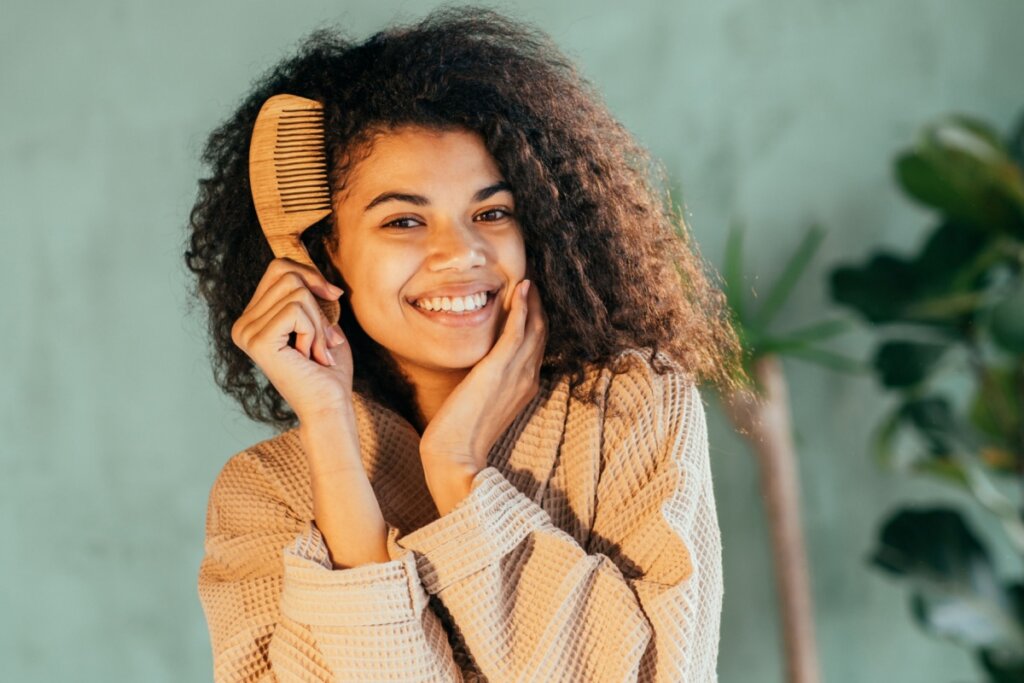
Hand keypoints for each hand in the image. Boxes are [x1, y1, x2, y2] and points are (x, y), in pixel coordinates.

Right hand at [230, 257, 352, 422]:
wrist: (329, 405)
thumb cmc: (329, 368)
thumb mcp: (320, 319)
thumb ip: (308, 292)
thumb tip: (308, 268)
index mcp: (252, 318)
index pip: (279, 268)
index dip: (312, 276)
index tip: (333, 297)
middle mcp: (242, 324)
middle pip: (287, 274)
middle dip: (318, 302)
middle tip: (326, 337)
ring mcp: (246, 333)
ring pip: (296, 292)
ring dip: (319, 322)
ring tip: (319, 351)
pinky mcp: (258, 341)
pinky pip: (296, 309)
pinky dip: (315, 330)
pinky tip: (311, 356)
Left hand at [419, 279, 547, 479]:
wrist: (456, 454)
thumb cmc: (462, 434)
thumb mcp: (483, 403)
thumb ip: (490, 384)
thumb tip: (481, 370)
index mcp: (526, 387)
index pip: (537, 346)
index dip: (535, 322)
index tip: (528, 302)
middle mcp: (528, 378)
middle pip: (541, 333)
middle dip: (537, 306)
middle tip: (530, 283)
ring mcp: (517, 373)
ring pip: (533, 327)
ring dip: (531, 301)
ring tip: (526, 281)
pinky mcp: (499, 368)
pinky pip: (517, 330)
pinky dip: (521, 307)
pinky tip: (519, 288)